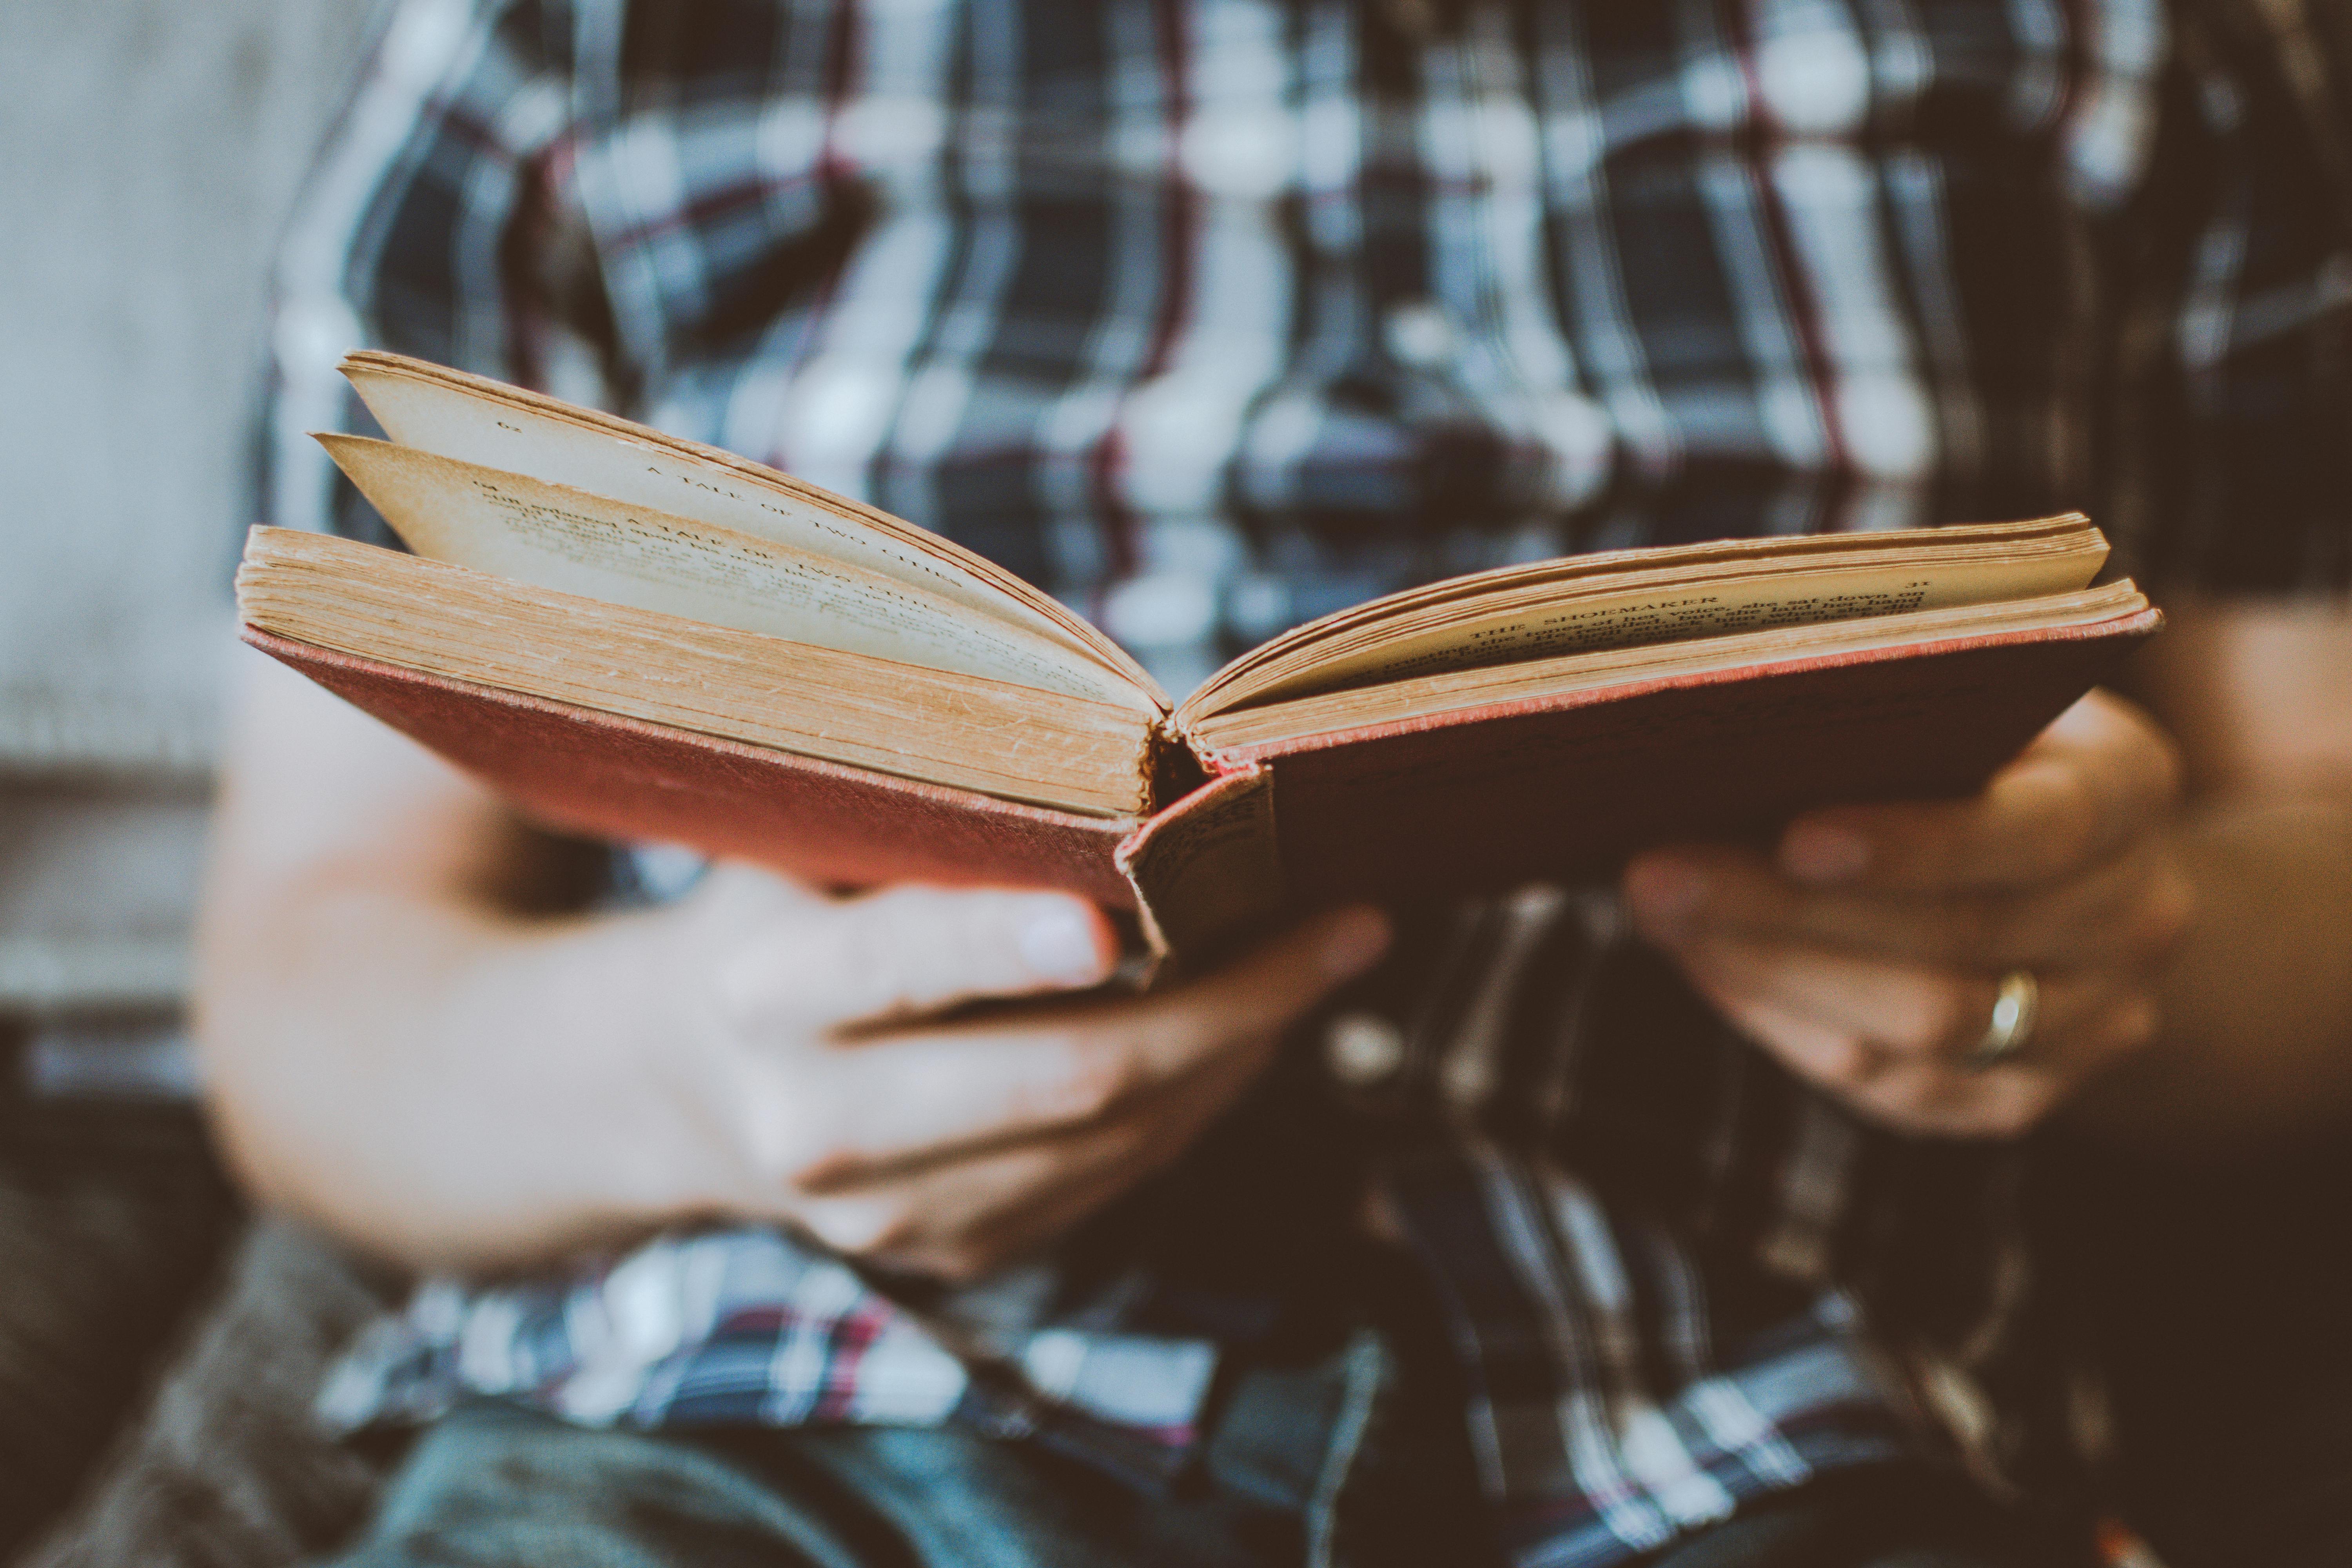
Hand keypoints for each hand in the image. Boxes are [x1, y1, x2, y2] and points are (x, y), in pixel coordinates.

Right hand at [647, 868, 1390, 1280]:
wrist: (700, 1081)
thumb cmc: (790, 912)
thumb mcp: (817, 844)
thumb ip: (938, 817)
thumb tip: (1138, 772)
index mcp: (764, 991)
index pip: (904, 962)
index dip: (1013, 943)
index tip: (1125, 915)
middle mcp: (815, 1121)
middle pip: (1064, 1074)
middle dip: (1231, 999)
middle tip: (1348, 925)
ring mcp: (885, 1214)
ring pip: (1116, 1136)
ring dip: (1240, 1048)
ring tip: (1321, 960)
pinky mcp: (951, 1254)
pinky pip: (1115, 1177)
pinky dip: (1198, 1099)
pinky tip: (1247, 1028)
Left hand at [1622, 691, 2194, 1138]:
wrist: (2069, 871)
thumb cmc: (1978, 747)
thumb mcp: (1963, 701)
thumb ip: (1881, 710)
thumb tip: (1715, 729)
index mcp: (2131, 792)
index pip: (2033, 831)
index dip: (1914, 843)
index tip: (1792, 835)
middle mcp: (2135, 917)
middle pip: (1954, 942)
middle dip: (1786, 912)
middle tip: (1654, 874)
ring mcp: (2093, 1023)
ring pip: (1917, 1030)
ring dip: (1769, 972)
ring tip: (1660, 914)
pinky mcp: (2022, 1100)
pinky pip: (1893, 1088)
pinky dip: (1787, 1024)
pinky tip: (1710, 964)